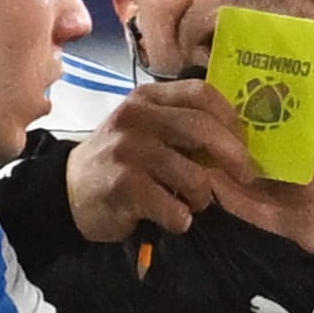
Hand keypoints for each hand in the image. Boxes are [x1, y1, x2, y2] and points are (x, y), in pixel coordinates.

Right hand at [66, 81, 259, 241]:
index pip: (201, 93)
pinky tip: (171, 218)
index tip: (244, 142)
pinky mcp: (122, 185)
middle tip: (246, 178)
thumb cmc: (119, 161)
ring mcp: (127, 150)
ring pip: (192, 175)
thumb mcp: (145, 129)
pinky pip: (172, 208)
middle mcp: (137, 117)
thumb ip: (180, 125)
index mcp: (148, 98)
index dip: (231, 118)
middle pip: (202, 129)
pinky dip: (180, 219)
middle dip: (233, 157)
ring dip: (202, 197)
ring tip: (193, 204)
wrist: (67, 191)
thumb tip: (236, 141)